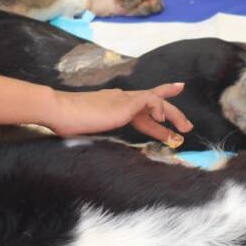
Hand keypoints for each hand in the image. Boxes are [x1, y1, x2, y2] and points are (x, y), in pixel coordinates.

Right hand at [45, 83, 191, 145]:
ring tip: (184, 129)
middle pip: (151, 101)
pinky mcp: (125, 103)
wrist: (59, 110)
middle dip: (171, 112)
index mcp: (111, 104)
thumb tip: (96, 147)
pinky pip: (152, 101)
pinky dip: (161, 109)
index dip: (153, 115)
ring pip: (156, 100)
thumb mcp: (87, 129)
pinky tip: (163, 122)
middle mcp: (119, 98)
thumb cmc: (66, 122)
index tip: (165, 120)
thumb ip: (97, 131)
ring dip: (173, 114)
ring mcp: (122, 99)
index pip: (137, 108)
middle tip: (186, 125)